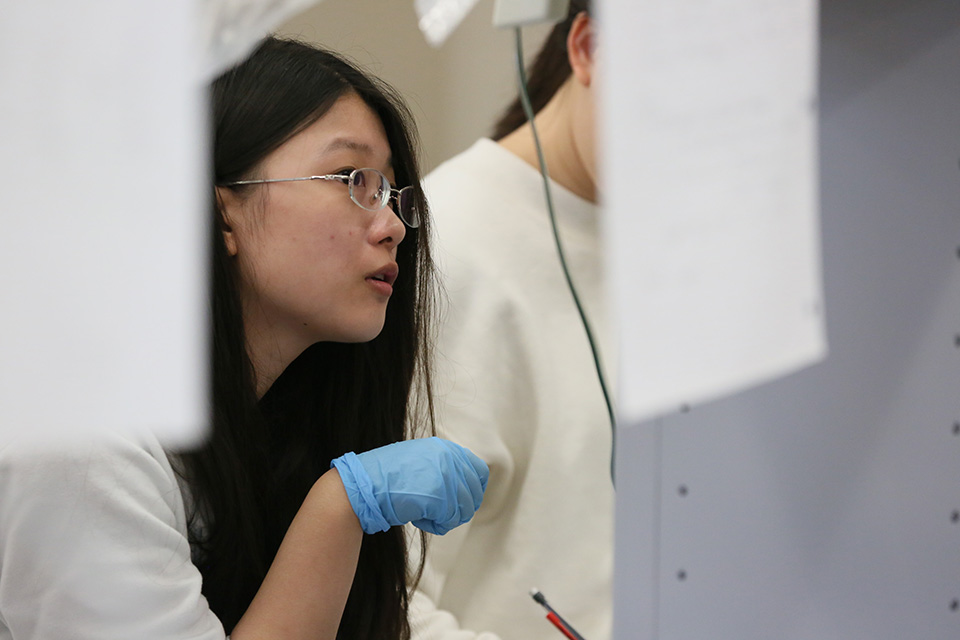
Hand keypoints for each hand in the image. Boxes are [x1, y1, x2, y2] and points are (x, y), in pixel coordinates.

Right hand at [331, 437, 488, 534]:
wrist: (364, 487)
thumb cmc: (385, 479)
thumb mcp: (417, 461)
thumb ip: (440, 468)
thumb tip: (463, 486)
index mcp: (443, 448)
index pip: (478, 470)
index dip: (474, 489)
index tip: (463, 503)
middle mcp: (447, 457)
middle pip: (474, 492)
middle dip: (461, 508)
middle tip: (442, 516)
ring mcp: (444, 474)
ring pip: (465, 508)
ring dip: (448, 518)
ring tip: (427, 517)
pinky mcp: (439, 493)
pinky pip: (451, 519)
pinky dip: (438, 525)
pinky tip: (420, 520)